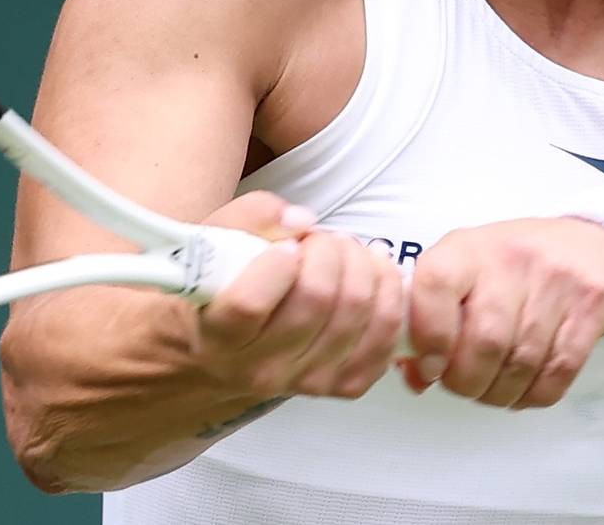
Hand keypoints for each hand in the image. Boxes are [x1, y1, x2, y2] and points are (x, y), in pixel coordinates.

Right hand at [191, 192, 405, 401]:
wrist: (228, 354)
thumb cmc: (220, 292)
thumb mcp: (215, 243)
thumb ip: (251, 218)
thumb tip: (301, 220)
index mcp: (219, 336)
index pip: (250, 304)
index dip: (276, 265)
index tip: (285, 246)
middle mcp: (261, 369)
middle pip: (316, 300)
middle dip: (327, 251)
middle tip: (319, 240)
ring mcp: (306, 381)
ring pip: (356, 313)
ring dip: (362, 265)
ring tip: (345, 250)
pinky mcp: (343, 385)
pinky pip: (385, 338)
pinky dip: (388, 295)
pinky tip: (374, 271)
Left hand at [402, 218, 603, 408]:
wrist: (586, 244)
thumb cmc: (510, 263)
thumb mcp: (463, 270)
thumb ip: (430, 316)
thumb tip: (414, 373)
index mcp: (467, 249)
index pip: (435, 285)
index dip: (428, 337)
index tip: (428, 366)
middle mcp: (511, 260)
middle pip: (485, 340)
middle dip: (466, 381)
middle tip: (461, 385)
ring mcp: (555, 283)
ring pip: (521, 362)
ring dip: (499, 392)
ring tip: (490, 390)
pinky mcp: (590, 308)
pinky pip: (559, 370)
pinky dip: (533, 394)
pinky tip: (521, 391)